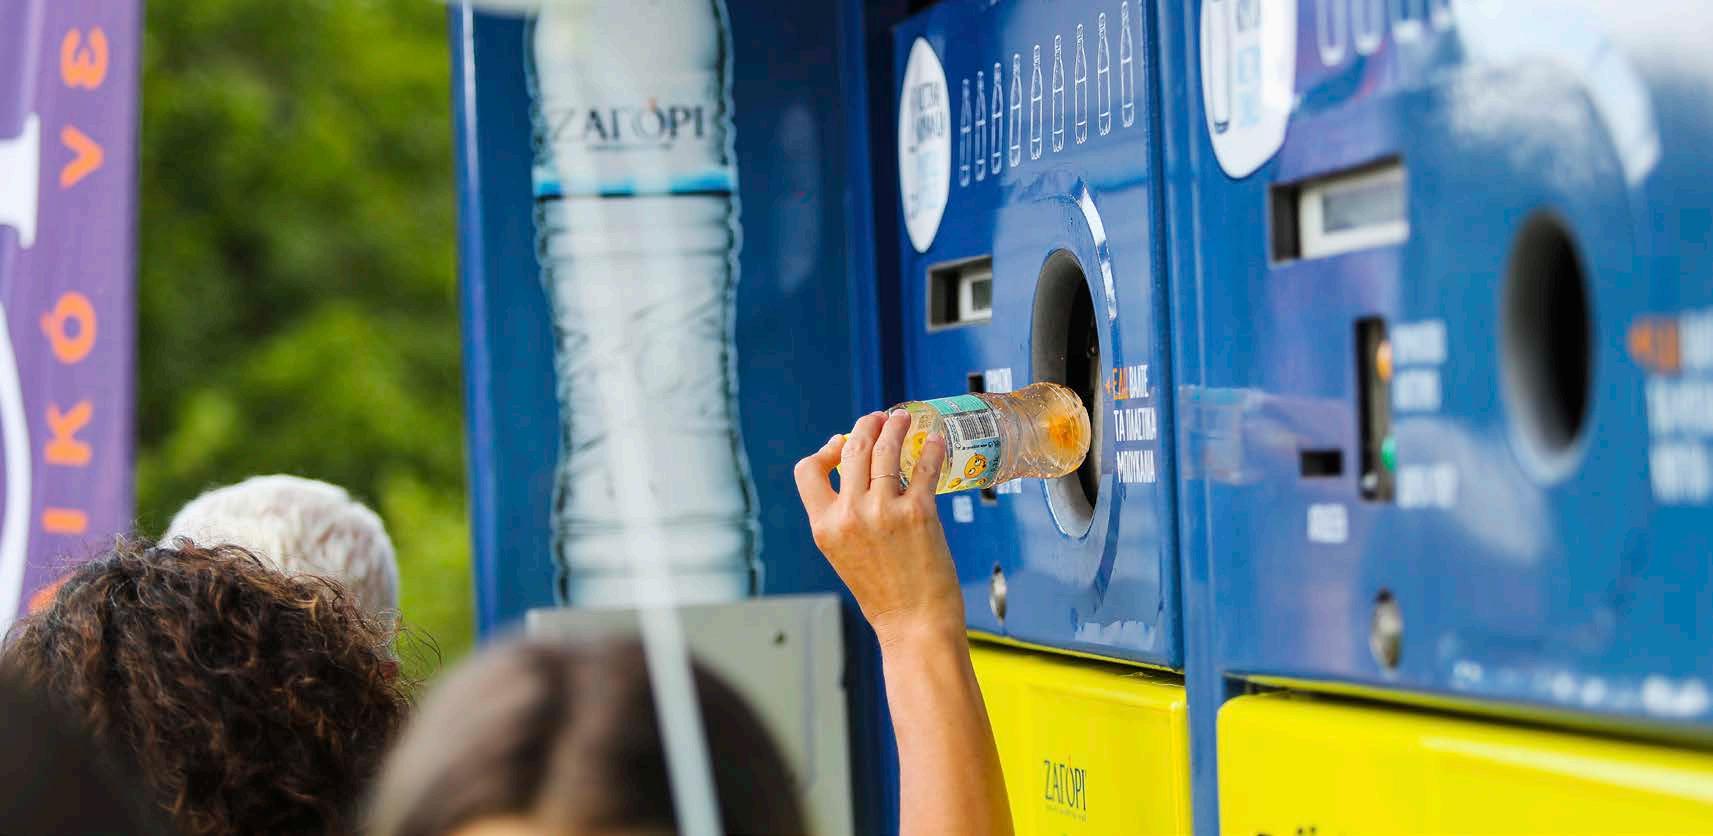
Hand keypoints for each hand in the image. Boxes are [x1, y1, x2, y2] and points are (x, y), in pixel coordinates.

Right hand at [794, 410, 963, 648]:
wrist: (914, 625)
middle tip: (880, 418)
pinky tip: (936, 441)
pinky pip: (924, 467)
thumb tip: (859, 477)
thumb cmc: (885, 596)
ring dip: (896, 427)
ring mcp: (884, 512)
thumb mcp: (845, 556)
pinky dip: (931, 449)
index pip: (808, 470)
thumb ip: (845, 519)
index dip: (824, 451)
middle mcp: (850, 516)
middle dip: (866, 426)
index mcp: (824, 527)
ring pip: (886, 450)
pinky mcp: (919, 513)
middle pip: (852, 449)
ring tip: (904, 418)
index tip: (840, 443)